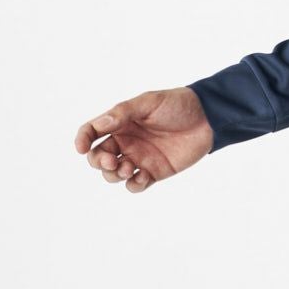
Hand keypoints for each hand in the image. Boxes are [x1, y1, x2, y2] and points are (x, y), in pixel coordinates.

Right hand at [74, 87, 212, 190]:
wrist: (207, 118)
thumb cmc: (177, 104)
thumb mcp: (149, 103)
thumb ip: (123, 113)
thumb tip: (99, 125)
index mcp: (121, 122)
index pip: (92, 132)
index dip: (82, 139)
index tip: (81, 148)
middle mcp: (127, 141)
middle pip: (98, 157)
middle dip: (98, 162)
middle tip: (111, 161)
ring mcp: (140, 157)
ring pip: (114, 174)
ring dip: (114, 175)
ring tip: (129, 167)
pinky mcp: (154, 171)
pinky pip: (135, 185)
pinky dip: (133, 185)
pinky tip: (142, 177)